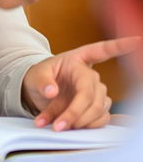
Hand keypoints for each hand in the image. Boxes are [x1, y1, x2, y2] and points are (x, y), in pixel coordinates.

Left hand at [22, 37, 139, 129]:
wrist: (38, 91)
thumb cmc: (39, 77)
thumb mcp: (35, 74)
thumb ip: (42, 81)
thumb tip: (52, 91)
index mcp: (77, 60)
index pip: (101, 50)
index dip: (120, 46)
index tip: (137, 40)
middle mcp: (90, 75)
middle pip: (92, 96)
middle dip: (75, 113)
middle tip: (58, 126)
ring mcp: (96, 92)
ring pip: (97, 110)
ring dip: (79, 122)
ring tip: (57, 126)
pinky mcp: (97, 108)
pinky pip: (100, 119)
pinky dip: (85, 127)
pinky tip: (71, 128)